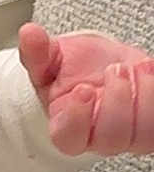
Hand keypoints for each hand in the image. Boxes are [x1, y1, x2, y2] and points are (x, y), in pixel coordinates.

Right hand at [19, 23, 153, 155]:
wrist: (101, 68)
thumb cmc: (73, 70)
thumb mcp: (50, 59)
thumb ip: (38, 51)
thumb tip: (30, 33)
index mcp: (66, 126)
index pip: (69, 137)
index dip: (77, 118)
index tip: (83, 89)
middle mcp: (98, 137)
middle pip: (111, 138)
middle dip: (117, 100)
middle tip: (116, 69)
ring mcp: (128, 136)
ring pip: (143, 135)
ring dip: (146, 97)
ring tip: (140, 66)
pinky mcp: (150, 128)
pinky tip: (150, 70)